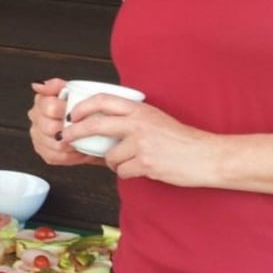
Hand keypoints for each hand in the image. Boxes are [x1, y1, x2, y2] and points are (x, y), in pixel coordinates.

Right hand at [28, 79, 100, 166]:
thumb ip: (55, 86)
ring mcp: (38, 136)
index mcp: (41, 102)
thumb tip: (39, 85)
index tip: (75, 112)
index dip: (64, 111)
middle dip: (69, 129)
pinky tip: (78, 149)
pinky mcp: (43, 151)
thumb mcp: (70, 91)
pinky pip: (56, 157)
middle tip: (81, 128)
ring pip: (54, 144)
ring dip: (72, 143)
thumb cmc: (78, 110)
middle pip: (50, 128)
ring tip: (84, 140)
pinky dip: (70, 155)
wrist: (87, 126)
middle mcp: (36, 119)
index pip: (49, 107)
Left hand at [65, 92, 220, 186]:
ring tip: (127, 161)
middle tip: (66, 138)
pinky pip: (122, 171)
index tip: (72, 114)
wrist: (205, 156)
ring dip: (112, 162)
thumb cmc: (180, 139)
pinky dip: (126, 173)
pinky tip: (139, 170)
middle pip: (95, 125)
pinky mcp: (146, 163)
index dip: (83, 107)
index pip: (103, 100)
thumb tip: (103, 123)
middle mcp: (138, 124)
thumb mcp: (155, 118)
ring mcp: (141, 144)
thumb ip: (131, 117)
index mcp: (140, 109)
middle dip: (75, 132)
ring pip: (109, 156)